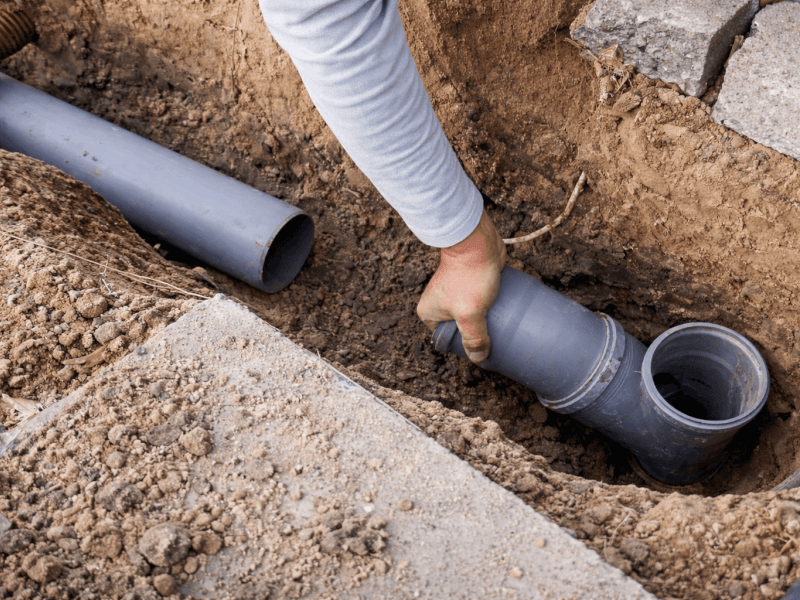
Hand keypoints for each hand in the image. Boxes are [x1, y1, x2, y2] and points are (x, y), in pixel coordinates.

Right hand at [417, 209, 505, 363]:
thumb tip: (478, 359)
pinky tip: (505, 312)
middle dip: (479, 333)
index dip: (465, 346)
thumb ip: (474, 338)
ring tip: (505, 325)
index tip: (484, 346)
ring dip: (487, 320)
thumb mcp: (470, 314)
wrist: (477, 241)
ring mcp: (455, 293)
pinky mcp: (471, 283)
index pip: (448, 340)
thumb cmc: (469, 275)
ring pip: (474, 315)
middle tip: (497, 337)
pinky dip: (491, 307)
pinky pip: (482, 302)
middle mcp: (439, 304)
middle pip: (462, 329)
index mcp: (429, 314)